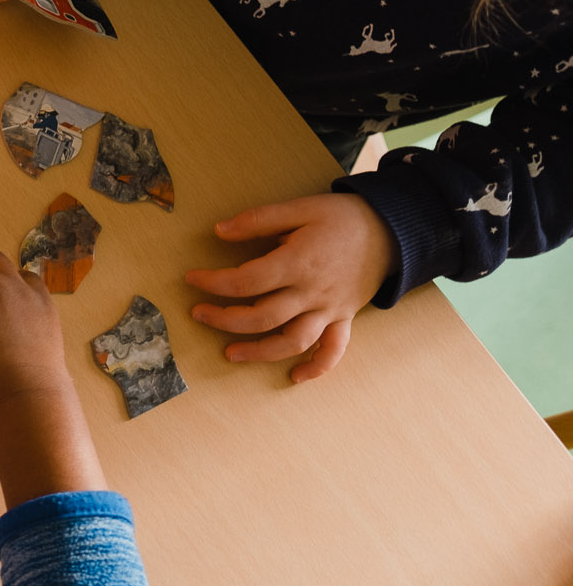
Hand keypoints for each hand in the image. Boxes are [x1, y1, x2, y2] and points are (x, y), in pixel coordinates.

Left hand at [185, 193, 397, 382]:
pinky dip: (316, 368)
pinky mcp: (345, 318)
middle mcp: (313, 292)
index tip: (192, 279)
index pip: (246, 281)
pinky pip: (333, 350)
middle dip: (225, 320)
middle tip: (199, 314)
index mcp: (299, 262)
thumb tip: (219, 230)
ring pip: (293, 341)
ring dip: (260, 353)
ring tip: (230, 354)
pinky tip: (295, 377)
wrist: (393, 228)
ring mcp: (331, 309)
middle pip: (263, 317)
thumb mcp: (300, 207)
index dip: (214, 282)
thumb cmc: (342, 217)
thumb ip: (258, 220)